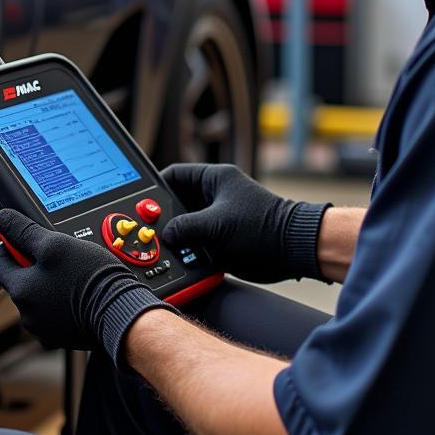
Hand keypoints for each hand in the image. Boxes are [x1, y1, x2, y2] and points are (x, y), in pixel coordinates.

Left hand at [0, 208, 167, 365]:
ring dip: (52, 280)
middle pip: (23, 278)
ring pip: (42, 293)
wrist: (122, 311)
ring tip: (75, 270)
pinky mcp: (65, 333)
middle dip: (37, 263)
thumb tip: (4, 219)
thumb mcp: (55, 244)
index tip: (22, 234)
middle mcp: (29, 314)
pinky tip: (81, 287)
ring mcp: (47, 327)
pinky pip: (58, 308)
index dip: (12, 243)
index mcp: (21, 292)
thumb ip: (25, 232)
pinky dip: (65, 297)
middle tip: (59, 252)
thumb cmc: (90, 278)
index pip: (1, 262)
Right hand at [160, 163, 329, 282]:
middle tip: (147, 227)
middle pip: (177, 202)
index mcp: (214, 180)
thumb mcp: (218, 224)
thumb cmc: (263, 226)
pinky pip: (196, 243)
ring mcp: (217, 218)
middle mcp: (214, 197)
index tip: (141, 201)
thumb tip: (165, 234)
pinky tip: (177, 258)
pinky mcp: (221, 239)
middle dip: (164, 216)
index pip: (176, 175)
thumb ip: (186, 226)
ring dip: (175, 236)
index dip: (157, 187)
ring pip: (185, 225)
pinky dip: (187, 250)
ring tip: (160, 245)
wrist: (292, 251)